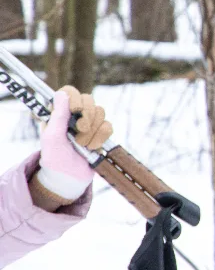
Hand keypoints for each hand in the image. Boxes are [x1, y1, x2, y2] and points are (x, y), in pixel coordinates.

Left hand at [36, 86, 112, 200]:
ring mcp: (89, 123)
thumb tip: (61, 93)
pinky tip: (91, 147)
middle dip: (86, 116)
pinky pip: (108, 127)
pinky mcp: (101, 134)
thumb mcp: (52, 136)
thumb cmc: (55, 157)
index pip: (70, 92)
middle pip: (89, 100)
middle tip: (79, 130)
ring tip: (81, 144)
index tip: (75, 110)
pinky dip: (100, 138)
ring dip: (91, 131)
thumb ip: (58, 115)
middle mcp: (75, 115)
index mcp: (59, 112)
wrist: (69, 177)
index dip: (75, 98)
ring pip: (100, 113)